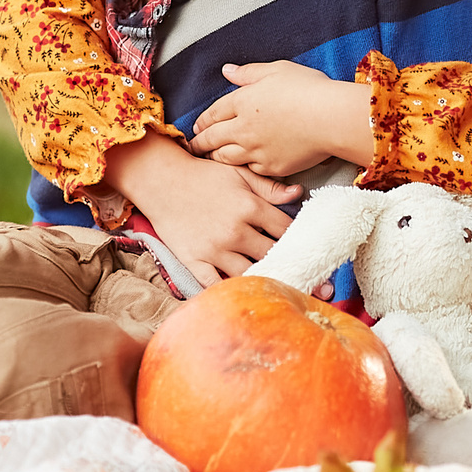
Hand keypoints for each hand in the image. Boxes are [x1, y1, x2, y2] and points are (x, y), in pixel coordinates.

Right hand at [104, 130, 299, 283]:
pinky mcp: (194, 261)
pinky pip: (215, 285)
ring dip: (264, 281)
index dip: (301, 242)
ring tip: (280, 290)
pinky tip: (243, 298)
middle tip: (306, 277)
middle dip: (290, 266)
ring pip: (249, 274)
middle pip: (272, 255)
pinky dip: (229, 292)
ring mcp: (214, 249)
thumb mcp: (239, 174)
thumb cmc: (203, 176)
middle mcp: (235, 231)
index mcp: (250, 207)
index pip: (286, 231)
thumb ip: (269, 187)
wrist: (162, 181)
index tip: (308, 251)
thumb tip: (298, 193)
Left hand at [188, 62, 375, 176]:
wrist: (332, 119)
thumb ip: (249, 73)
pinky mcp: (272, 167)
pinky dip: (242, 168)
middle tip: (193, 147)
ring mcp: (256, 151)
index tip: (197, 126)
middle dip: (199, 143)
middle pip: (212, 138)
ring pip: (225, 157)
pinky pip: (250, 170)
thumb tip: (227, 71)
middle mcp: (243, 129)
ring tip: (210, 158)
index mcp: (242, 102)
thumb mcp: (278, 70)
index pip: (213, 113)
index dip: (202, 120)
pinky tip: (239, 167)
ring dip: (214, 157)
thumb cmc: (309, 89)